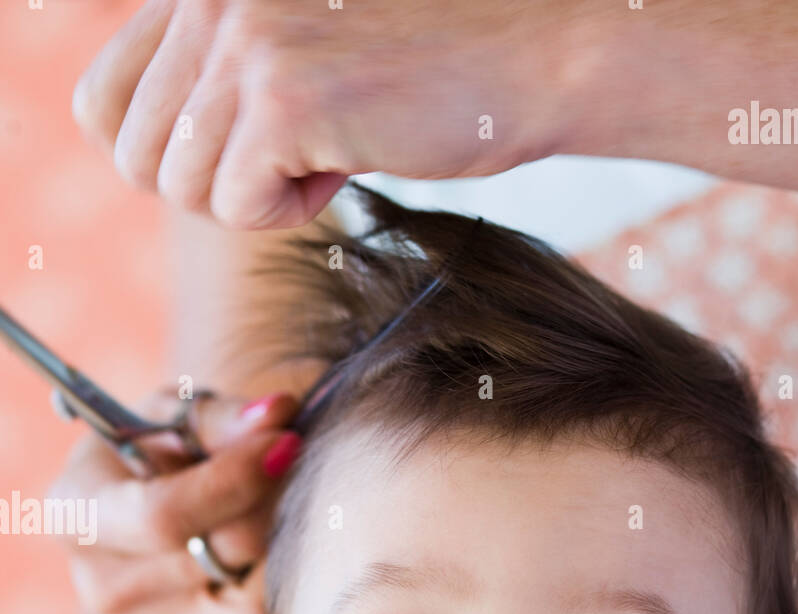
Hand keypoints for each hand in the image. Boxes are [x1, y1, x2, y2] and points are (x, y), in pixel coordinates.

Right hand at [46, 388, 299, 613]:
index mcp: (76, 512)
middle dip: (270, 509)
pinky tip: (279, 552)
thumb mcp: (183, 418)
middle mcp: (98, 585)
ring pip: (247, 604)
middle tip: (301, 468)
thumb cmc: (174, 454)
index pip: (161, 516)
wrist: (176, 519)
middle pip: (212, 559)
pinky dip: (284, 588)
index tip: (286, 442)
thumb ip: (222, 418)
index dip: (232, 480)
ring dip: (284, 550)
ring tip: (288, 508)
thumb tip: (275, 415)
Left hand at [72, 0, 580, 228]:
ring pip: (180, 187)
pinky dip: (289, 213)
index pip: (101, 100)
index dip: (160, 156)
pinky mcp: (284, 100)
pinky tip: (342, 168)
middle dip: (208, 187)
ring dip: (253, 201)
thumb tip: (144, 158)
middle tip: (284, 166)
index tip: (232, 159)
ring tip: (321, 159)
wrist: (524, 63)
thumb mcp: (295, 55)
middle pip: (134, 155)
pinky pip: (235, 208)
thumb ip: (217, 80)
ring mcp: (244, 43)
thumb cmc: (419, 73)